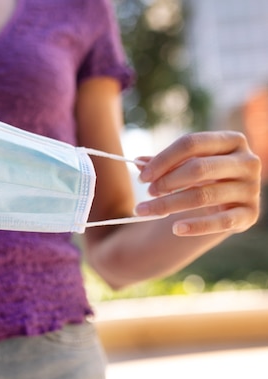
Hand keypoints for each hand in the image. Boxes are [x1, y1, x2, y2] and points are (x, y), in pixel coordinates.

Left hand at [134, 131, 260, 235]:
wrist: (229, 203)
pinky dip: (196, 226)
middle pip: (198, 168)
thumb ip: (164, 163)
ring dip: (169, 204)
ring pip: (203, 195)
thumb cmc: (204, 177)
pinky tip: (176, 229)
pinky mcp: (251, 214)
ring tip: (145, 210)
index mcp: (231, 140)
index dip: (163, 159)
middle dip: (167, 181)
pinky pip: (221, 222)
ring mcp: (251, 189)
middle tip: (147, 192)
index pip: (192, 143)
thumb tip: (137, 162)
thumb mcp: (186, 165)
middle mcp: (247, 162)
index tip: (142, 176)